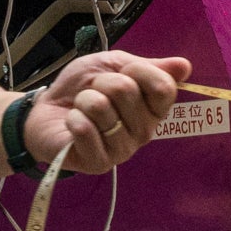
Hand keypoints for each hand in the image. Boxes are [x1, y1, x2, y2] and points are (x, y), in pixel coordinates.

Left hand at [20, 50, 190, 175]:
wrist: (46, 109)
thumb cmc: (82, 87)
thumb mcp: (114, 66)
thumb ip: (148, 67)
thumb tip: (185, 66)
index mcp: (152, 109)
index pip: (163, 87)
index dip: (138, 70)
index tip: (123, 70)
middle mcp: (144, 132)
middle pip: (128, 91)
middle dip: (102, 82)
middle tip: (93, 91)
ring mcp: (122, 150)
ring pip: (102, 108)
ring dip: (84, 99)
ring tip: (81, 108)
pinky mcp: (99, 163)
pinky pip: (86, 129)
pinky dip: (73, 118)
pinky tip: (72, 123)